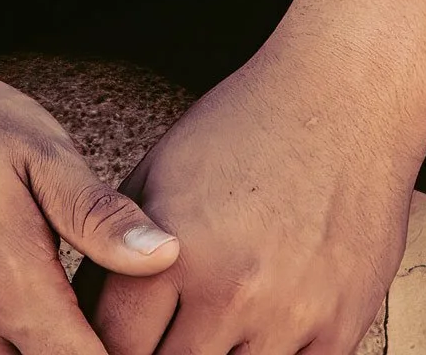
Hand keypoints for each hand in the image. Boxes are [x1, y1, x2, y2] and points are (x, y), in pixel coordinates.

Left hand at [82, 0, 425, 354]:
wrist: (344, 95)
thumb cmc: (244, 126)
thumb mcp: (157, 172)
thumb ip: (114, 249)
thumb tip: (82, 315)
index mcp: (174, 249)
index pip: (114, 345)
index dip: (107, 345)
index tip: (114, 337)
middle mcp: (231, 290)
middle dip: (159, 352)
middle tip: (167, 327)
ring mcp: (290, 315)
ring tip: (212, 324)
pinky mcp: (339, 329)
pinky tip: (259, 329)